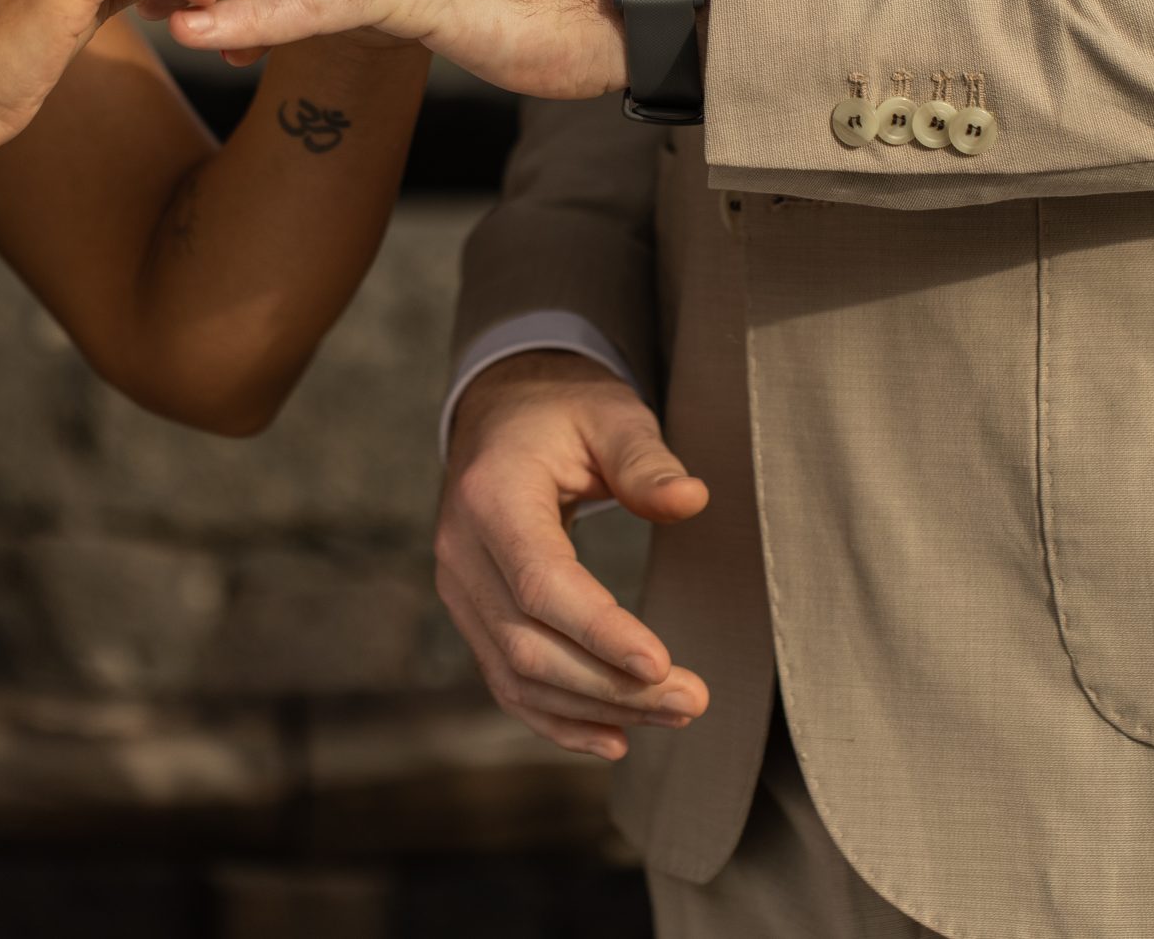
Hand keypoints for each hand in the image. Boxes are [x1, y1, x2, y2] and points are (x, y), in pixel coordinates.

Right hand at [436, 351, 712, 759]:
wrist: (501, 417)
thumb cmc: (562, 414)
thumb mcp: (610, 415)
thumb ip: (646, 460)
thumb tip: (690, 500)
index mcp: (491, 496)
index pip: (541, 581)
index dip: (598, 630)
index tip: (661, 664)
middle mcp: (461, 551)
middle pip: (529, 644)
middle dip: (611, 685)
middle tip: (692, 699)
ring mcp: (460, 590)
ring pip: (518, 675)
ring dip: (597, 708)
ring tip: (674, 714)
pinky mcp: (474, 616)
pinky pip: (508, 682)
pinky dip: (559, 719)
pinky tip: (615, 737)